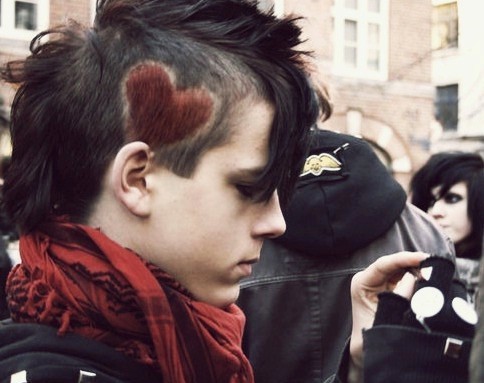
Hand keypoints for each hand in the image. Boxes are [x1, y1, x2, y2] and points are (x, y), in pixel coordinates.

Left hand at [348, 251, 427, 381]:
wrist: (366, 349)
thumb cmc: (371, 334)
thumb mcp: (385, 315)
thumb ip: (399, 296)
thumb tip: (413, 278)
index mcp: (362, 282)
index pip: (383, 264)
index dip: (404, 258)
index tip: (423, 257)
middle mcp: (370, 278)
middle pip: (394, 264)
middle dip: (414, 263)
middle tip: (434, 266)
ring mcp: (380, 282)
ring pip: (402, 269)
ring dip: (417, 270)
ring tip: (433, 273)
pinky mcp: (391, 288)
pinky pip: (406, 277)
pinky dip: (418, 277)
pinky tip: (429, 279)